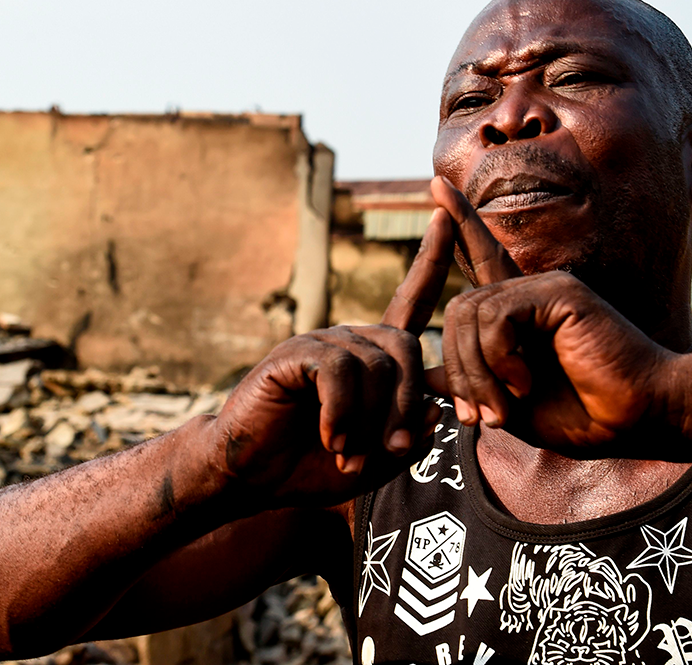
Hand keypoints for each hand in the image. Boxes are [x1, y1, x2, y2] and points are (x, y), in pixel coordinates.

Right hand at [208, 205, 459, 507]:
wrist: (247, 476)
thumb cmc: (309, 467)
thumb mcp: (375, 461)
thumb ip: (412, 437)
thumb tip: (437, 404)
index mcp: (371, 357)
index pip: (410, 299)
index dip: (429, 259)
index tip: (444, 214)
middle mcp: (349, 340)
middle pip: (406, 349)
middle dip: (406, 407)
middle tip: (392, 451)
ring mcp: (321, 342)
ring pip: (374, 367)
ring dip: (369, 421)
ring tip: (347, 455)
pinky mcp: (294, 353)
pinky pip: (339, 371)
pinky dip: (342, 412)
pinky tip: (332, 439)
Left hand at [428, 176, 677, 454]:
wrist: (637, 421)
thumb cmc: (584, 418)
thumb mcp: (511, 408)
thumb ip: (472, 387)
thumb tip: (425, 376)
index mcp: (520, 314)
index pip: (481, 260)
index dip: (461, 222)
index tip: (436, 184)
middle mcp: (530, 292)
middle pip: (458, 309)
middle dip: (459, 370)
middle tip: (478, 417)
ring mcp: (544, 287)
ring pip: (471, 312)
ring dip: (477, 371)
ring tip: (504, 408)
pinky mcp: (559, 291)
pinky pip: (497, 315)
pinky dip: (498, 356)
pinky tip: (524, 381)